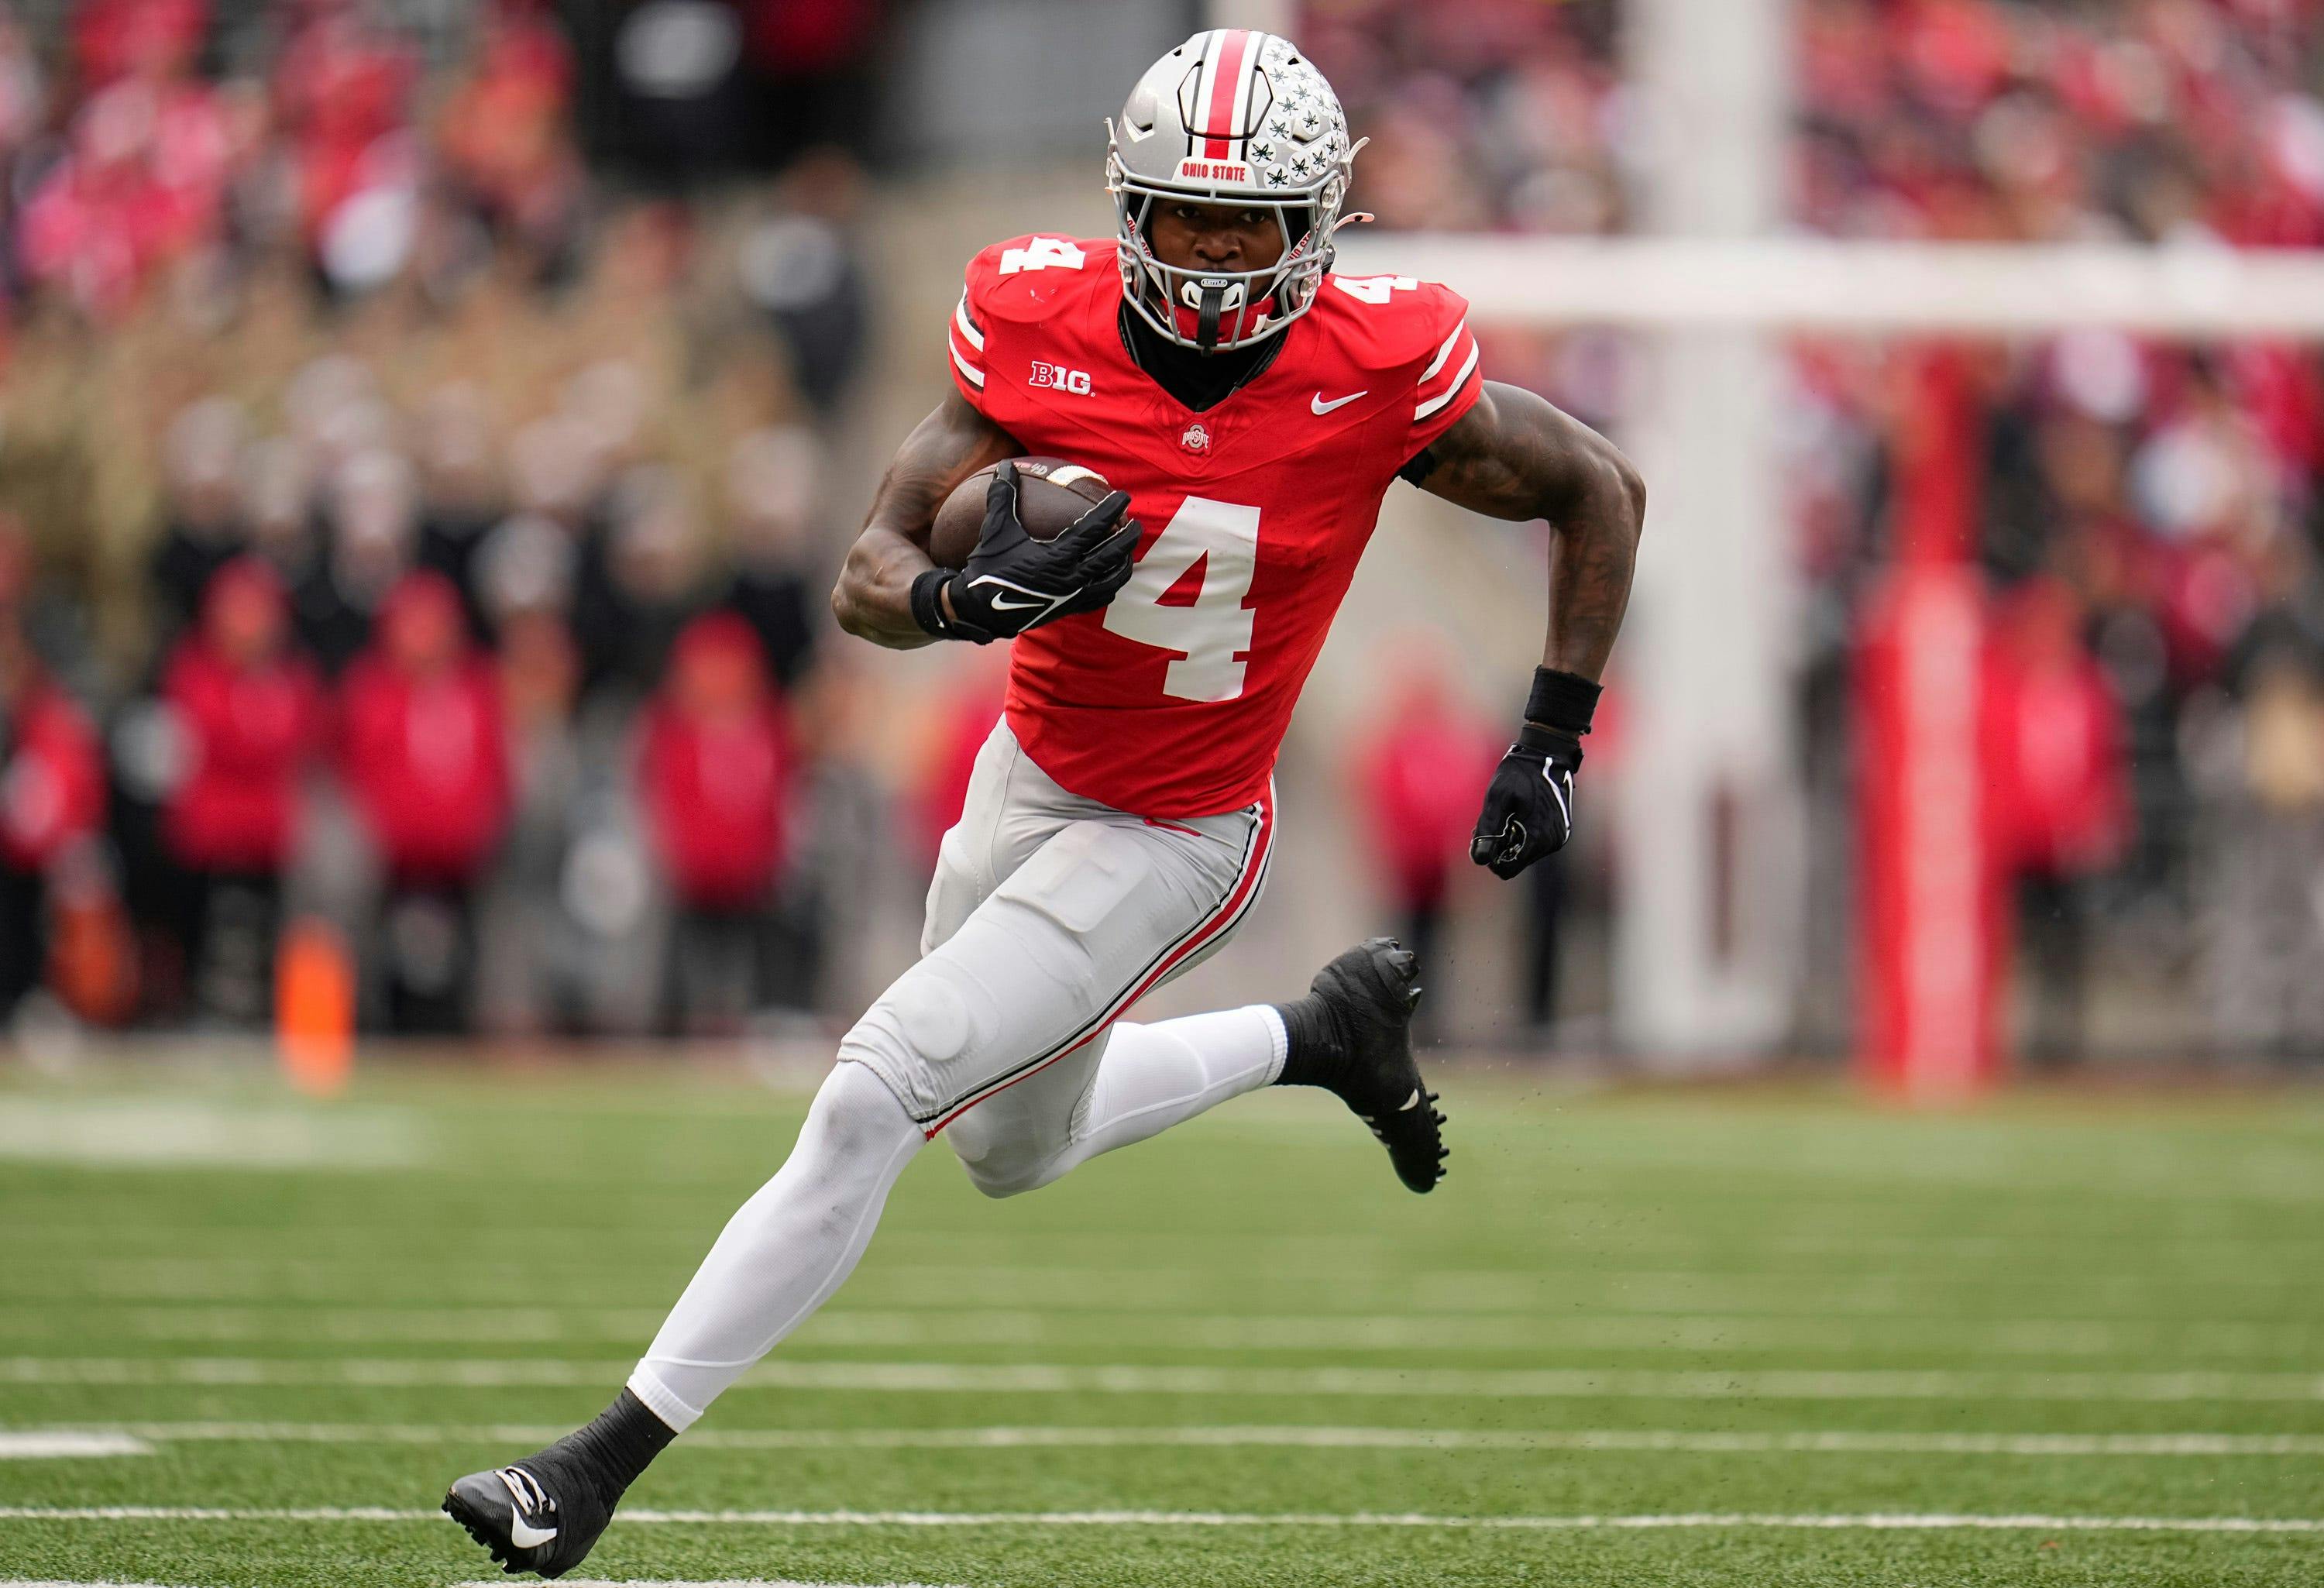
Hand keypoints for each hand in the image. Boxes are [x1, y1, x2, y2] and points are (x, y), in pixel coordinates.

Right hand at [936, 462, 1139, 641]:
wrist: (979, 609)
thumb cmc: (988, 566)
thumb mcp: (996, 528)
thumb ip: (1003, 495)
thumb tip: (1006, 465)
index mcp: (1057, 556)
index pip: (1094, 528)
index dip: (1111, 510)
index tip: (1124, 496)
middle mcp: (1070, 577)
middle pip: (1110, 555)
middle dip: (1127, 538)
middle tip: (1137, 523)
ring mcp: (1071, 596)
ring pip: (1110, 580)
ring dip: (1122, 564)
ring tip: (1129, 552)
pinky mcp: (1067, 609)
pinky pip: (1098, 599)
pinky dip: (1109, 587)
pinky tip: (1111, 579)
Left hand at [1469, 724, 1581, 879]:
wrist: (1547, 755)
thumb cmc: (1519, 773)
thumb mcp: (1497, 797)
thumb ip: (1488, 829)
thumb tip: (1480, 860)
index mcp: (1536, 837)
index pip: (1506, 869)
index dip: (1490, 857)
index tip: (1483, 836)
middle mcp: (1551, 843)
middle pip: (1514, 863)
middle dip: (1499, 847)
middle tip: (1489, 823)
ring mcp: (1557, 837)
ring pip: (1524, 854)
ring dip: (1510, 840)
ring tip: (1504, 815)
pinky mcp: (1559, 831)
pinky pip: (1535, 844)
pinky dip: (1522, 835)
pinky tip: (1517, 815)